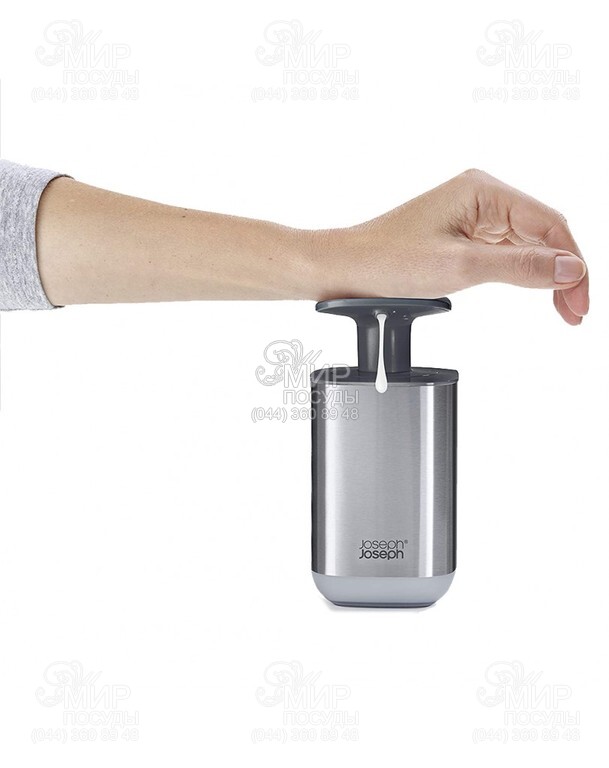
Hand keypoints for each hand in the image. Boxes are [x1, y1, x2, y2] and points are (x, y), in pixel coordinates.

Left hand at [317, 169, 587, 323]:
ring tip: (564, 310)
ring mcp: (473, 216)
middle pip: (543, 233)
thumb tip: (570, 268)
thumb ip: (520, 267)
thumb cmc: (388, 261)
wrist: (346, 269)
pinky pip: (506, 251)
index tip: (580, 299)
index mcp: (483, 191)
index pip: (549, 224)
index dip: (572, 262)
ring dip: (546, 275)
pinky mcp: (464, 235)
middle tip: (574, 311)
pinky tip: (538, 292)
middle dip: (563, 271)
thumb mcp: (460, 267)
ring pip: (527, 244)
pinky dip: (524, 273)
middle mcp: (482, 197)